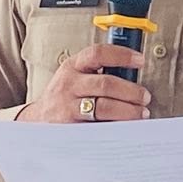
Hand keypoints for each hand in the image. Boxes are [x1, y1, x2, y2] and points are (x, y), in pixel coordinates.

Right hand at [20, 43, 149, 124]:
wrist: (37, 120)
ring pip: (104, 107)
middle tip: (145, 97)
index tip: (140, 61)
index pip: (98, 54)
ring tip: (140, 113)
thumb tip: (134, 78)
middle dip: (131, 91)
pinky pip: (98, 127)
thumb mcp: (75, 76)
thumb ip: (98, 73)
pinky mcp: (71, 128)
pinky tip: (125, 128)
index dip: (122, 55)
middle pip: (106, 83)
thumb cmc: (64, 96)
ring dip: (128, 111)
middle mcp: (69, 84)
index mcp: (73, 66)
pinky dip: (115, 127)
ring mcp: (68, 107)